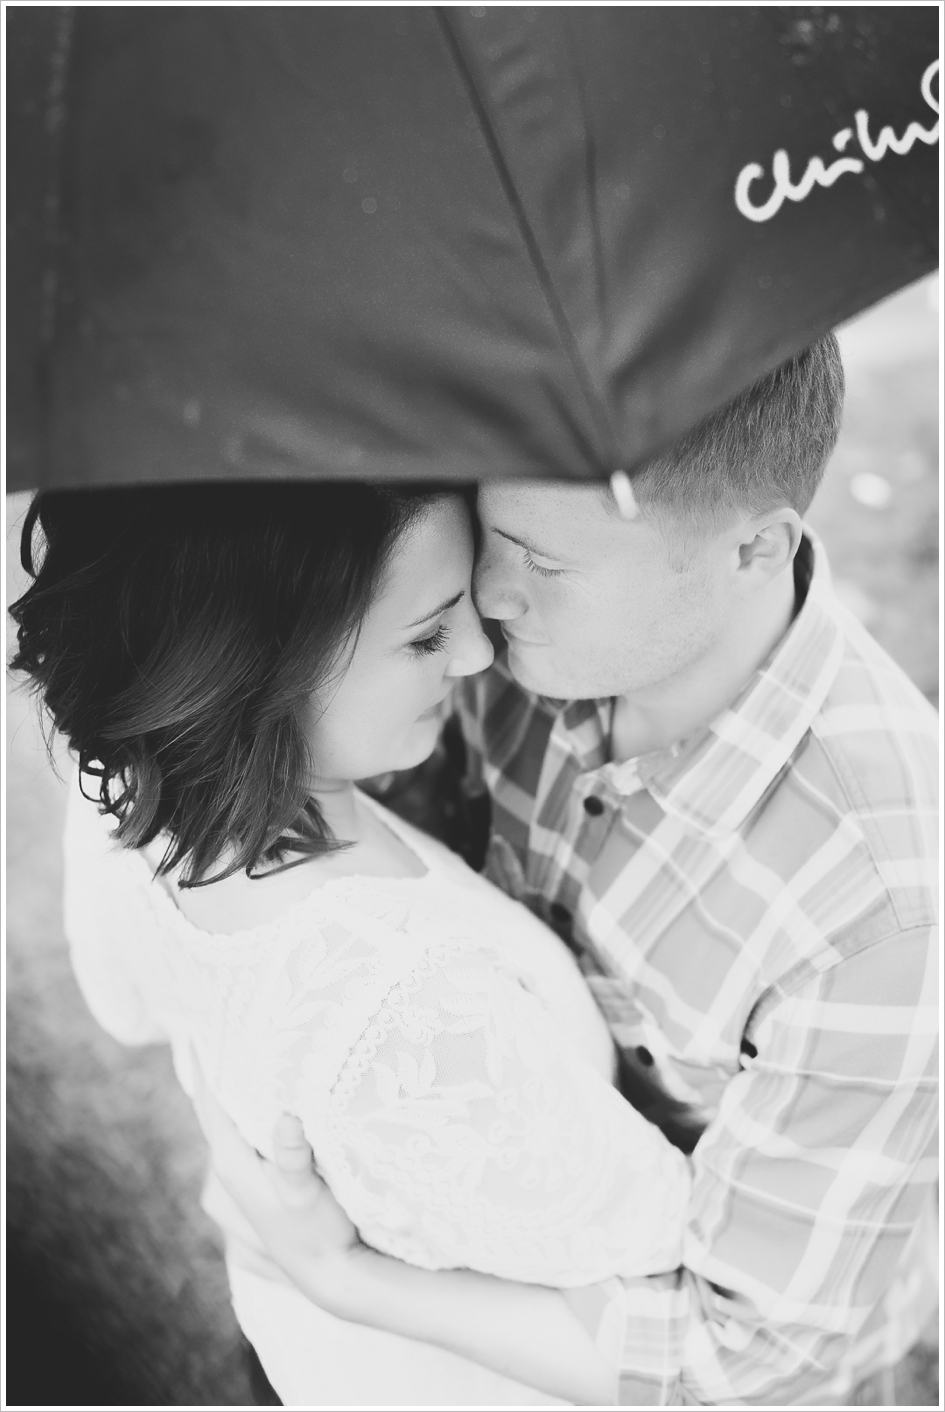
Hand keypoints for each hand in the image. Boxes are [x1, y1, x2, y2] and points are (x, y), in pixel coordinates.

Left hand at [191, 1052, 358, 1301]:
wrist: (331, 1277)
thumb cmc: (320, 1230)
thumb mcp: (307, 1189)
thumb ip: (294, 1154)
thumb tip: (285, 1116)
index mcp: (230, 1166)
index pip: (210, 1105)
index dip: (204, 1066)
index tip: (198, 1029)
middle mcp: (222, 1178)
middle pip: (215, 1117)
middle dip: (223, 1082)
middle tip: (232, 1040)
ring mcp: (231, 1194)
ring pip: (226, 1137)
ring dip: (235, 1109)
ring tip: (249, 1074)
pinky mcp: (245, 1202)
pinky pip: (235, 1155)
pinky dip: (242, 1133)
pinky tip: (258, 1124)